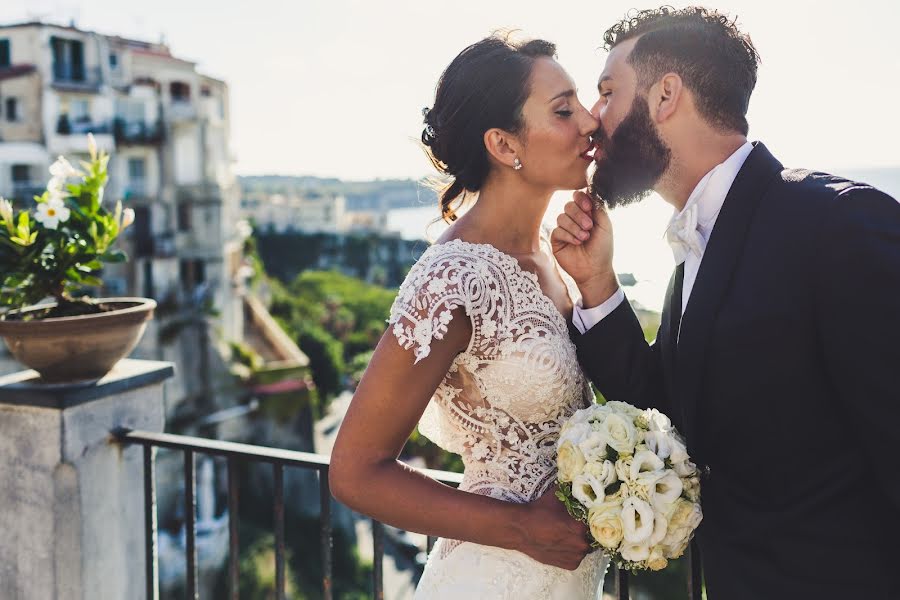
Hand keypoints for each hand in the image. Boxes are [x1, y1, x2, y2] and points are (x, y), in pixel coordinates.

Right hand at [515, 486, 592, 570]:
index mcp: (581, 527)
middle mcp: (582, 544)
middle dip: (583, 530)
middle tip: (570, 525)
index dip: (586, 518)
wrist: (521, 529)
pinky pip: (578, 558)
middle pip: (590, 535)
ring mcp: (576, 556)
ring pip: (584, 547)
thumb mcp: (556, 496)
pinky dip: (572, 552)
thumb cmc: (539, 511)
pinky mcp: (570, 565)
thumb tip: (582, 484)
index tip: (579, 516)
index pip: (593, 521)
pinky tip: (561, 544)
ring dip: (578, 542)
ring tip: (564, 535)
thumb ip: (572, 491)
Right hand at [551, 191, 618, 307]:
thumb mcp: (605, 225)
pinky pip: (557, 230)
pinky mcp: (556, 239)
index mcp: (587, 213)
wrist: (595, 269)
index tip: (588, 207)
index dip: (581, 199)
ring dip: (575, 227)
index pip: (579, 197)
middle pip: (569, 205)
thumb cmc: (602, 248)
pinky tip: (577, 243)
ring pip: (562, 217)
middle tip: (589, 227)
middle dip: (579, 215)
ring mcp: (564, 228)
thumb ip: (598, 206)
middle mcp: (574, 219)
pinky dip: (569, 235)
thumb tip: (589, 189)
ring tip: (585, 238)